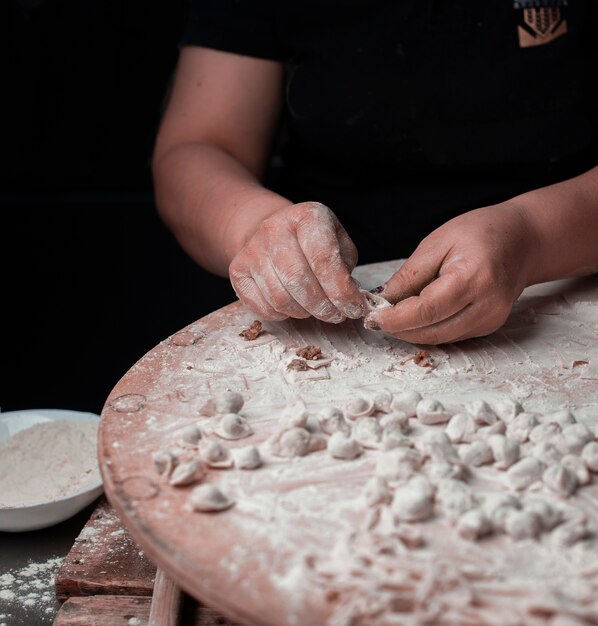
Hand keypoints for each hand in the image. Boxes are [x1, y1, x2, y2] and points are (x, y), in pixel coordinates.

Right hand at [229, 202, 365, 321]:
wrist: (273, 232)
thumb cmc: (312, 241)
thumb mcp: (337, 242)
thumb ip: (345, 268)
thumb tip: (348, 299)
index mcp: (306, 216)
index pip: (324, 259)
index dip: (341, 291)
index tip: (354, 308)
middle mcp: (274, 228)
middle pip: (299, 281)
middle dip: (323, 307)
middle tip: (336, 315)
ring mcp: (252, 250)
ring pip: (280, 298)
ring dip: (304, 312)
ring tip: (316, 309)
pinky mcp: (237, 270)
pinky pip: (262, 306)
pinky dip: (283, 315)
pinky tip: (294, 307)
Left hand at [365, 203, 538, 343]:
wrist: (523, 239)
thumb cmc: (481, 232)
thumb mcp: (438, 242)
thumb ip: (410, 274)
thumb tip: (383, 300)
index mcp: (474, 278)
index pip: (426, 310)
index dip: (395, 318)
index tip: (372, 316)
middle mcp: (487, 305)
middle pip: (432, 331)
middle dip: (398, 328)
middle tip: (376, 316)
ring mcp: (491, 320)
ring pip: (440, 338)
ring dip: (411, 332)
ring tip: (391, 314)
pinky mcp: (489, 327)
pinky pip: (451, 335)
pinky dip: (428, 329)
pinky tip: (415, 315)